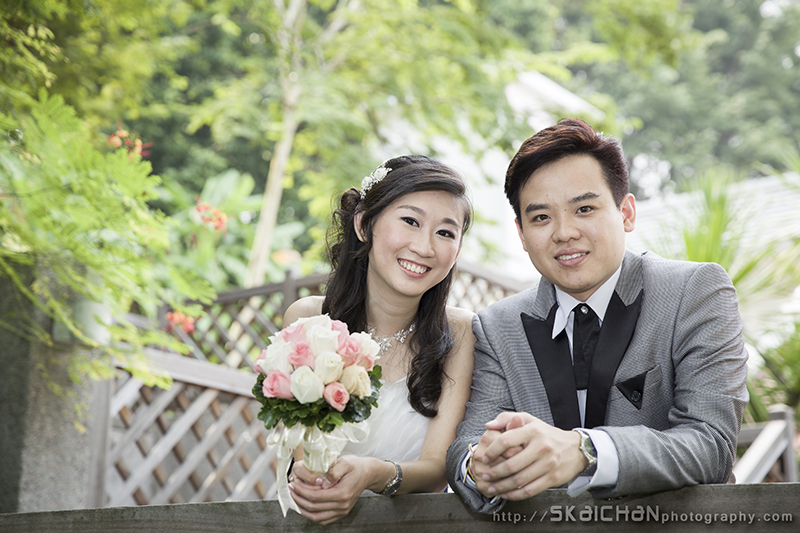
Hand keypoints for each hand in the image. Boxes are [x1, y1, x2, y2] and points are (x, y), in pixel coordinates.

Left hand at [288, 457, 369, 524]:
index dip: (301, 491)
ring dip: (302, 510)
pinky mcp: (341, 513)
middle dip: (298, 499)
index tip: (293, 484)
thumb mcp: (345, 462)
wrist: (368, 473)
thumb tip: (322, 482)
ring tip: (294, 499)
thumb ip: (333, 472)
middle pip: (314, 508)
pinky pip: (323, 520)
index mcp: (342, 493)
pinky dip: (311, 515)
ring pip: (317, 517)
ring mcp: (342, 511)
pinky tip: (304, 506)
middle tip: (290, 490)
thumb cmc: (356, 466)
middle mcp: (342, 506)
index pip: (316, 497)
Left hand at [472, 412, 586, 499]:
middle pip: (511, 464)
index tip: (484, 457)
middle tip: (484, 475)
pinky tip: (506, 493)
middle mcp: (541, 447)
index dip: (492, 451)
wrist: (576, 448)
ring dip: (502, 486)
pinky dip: (515, 494)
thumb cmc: (547, 434)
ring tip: (491, 487)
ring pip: (519, 480)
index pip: (506, 441)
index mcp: (533, 431)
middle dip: (494, 472)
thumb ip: (507, 418)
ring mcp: (548, 464)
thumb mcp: (529, 420)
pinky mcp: (553, 478)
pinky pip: (530, 490)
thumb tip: (488, 426)